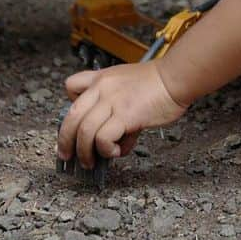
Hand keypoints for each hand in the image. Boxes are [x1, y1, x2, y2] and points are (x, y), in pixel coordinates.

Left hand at [58, 62, 187, 169]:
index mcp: (101, 78)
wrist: (175, 78)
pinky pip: (103, 138)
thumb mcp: (127, 86)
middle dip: (65, 141)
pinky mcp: (124, 114)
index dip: (70, 106)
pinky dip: (106, 150)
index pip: (71, 86)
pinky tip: (117, 152)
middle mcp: (102, 88)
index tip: (76, 123)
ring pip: (84, 131)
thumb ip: (116, 111)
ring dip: (84, 152)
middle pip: (71, 116)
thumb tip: (114, 143)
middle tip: (67, 156)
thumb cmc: (157, 84)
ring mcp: (112, 101)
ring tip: (91, 162)